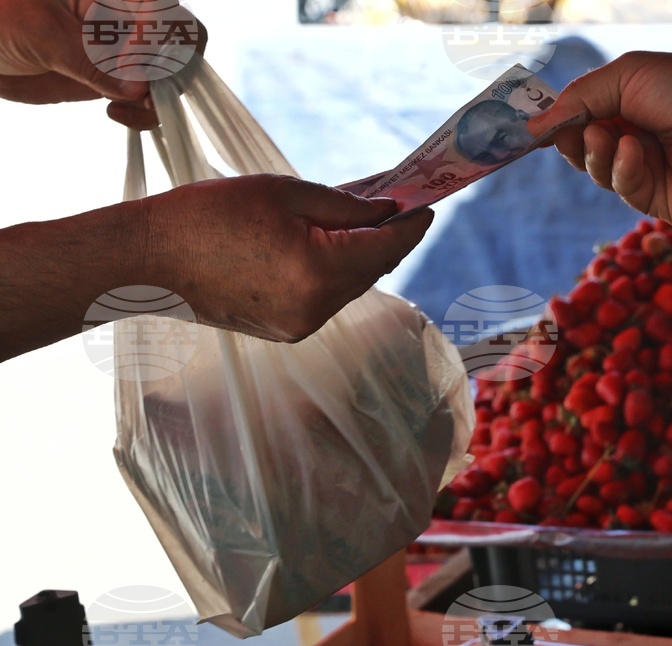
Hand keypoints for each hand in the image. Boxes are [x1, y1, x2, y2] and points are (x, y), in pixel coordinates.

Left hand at [0, 0, 160, 128]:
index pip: (167, 13)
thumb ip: (90, 58)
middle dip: (170, 74)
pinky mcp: (112, 82)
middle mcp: (125, 23)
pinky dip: (143, 114)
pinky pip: (146, 101)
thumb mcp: (40, 31)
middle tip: (141, 96)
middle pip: (179, 47)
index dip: (163, 40)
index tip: (133, 63)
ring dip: (158, 101)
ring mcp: (122, 55)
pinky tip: (114, 111)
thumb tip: (140, 88)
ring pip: (167, 79)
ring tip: (124, 108)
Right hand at [145, 175, 432, 341]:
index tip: (427, 205)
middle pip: (372, 268)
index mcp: (318, 271)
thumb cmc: (209, 215)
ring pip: (351, 285)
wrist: (149, 259)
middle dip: (387, 236)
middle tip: (397, 204)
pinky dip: (335, 271)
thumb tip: (386, 208)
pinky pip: (326, 297)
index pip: (386, 246)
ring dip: (361, 254)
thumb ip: (345, 204)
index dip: (411, 224)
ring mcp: (300, 325)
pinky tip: (329, 245)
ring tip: (362, 219)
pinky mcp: (285, 331)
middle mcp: (316, 307)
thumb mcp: (284, 192)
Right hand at [528, 52, 671, 225]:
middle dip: (574, 143)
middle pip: (580, 154)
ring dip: (600, 155)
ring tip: (618, 137)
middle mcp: (630, 143)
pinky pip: (625, 191)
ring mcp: (645, 174)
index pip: (577, 125)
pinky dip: (625, 170)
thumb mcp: (624, 77)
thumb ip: (578, 99)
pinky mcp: (658, 201)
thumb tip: (531, 126)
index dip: (555, 129)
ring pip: (598, 175)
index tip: (531, 131)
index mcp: (623, 111)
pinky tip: (636, 151)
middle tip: (577, 131)